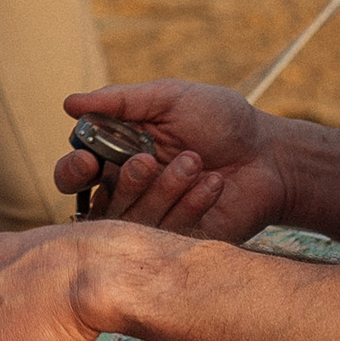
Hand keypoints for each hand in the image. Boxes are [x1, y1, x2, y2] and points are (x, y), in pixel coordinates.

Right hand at [53, 83, 298, 245]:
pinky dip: (190, 203)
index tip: (88, 160)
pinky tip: (214, 183)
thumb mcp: (171, 99)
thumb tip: (69, 103)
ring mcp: (155, 218)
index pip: (76, 172)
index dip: (73, 170)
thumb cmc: (222, 120)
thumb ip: (122, 101)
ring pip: (133, 220)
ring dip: (164, 188)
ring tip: (196, 162)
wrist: (270, 154)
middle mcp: (131, 191)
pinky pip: (167, 234)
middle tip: (145, 164)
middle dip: (118, 185)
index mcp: (119, 154)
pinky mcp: (181, 241)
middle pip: (95, 205)